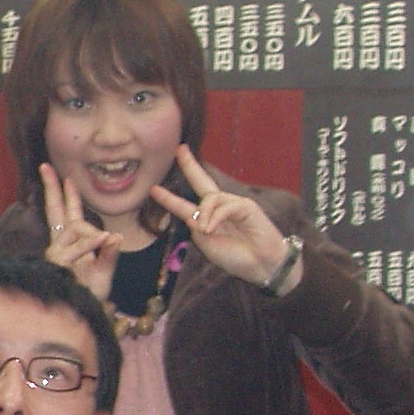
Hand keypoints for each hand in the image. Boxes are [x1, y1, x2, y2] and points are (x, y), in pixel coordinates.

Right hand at [38, 164, 117, 301]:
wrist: (84, 313)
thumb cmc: (91, 293)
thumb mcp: (106, 271)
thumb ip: (109, 253)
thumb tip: (113, 234)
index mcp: (69, 243)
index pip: (65, 213)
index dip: (64, 194)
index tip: (65, 177)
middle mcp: (59, 245)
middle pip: (54, 211)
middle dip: (51, 188)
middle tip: (45, 166)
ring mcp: (56, 253)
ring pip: (75, 228)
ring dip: (91, 234)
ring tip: (104, 242)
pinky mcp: (57, 263)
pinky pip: (77, 246)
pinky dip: (90, 243)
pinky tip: (103, 239)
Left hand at [150, 146, 292, 288]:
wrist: (260, 265)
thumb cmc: (235, 258)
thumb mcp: (208, 247)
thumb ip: (197, 231)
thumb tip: (192, 216)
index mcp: (207, 220)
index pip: (185, 206)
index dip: (169, 198)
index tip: (153, 189)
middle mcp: (218, 209)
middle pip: (202, 182)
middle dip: (190, 166)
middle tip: (180, 149)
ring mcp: (233, 205)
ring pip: (210, 198)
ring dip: (205, 215)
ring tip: (208, 231)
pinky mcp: (246, 205)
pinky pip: (225, 205)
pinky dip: (216, 217)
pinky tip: (213, 229)